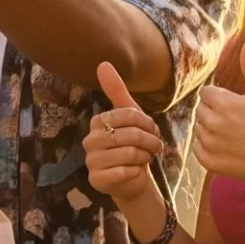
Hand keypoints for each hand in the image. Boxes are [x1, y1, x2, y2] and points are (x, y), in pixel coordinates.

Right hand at [84, 62, 165, 209]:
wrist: (131, 180)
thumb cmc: (132, 146)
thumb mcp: (131, 118)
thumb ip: (116, 91)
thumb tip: (103, 63)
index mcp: (97, 122)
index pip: (128, 115)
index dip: (147, 124)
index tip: (153, 132)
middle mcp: (90, 140)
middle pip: (131, 135)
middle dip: (150, 142)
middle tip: (154, 148)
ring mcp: (91, 161)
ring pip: (129, 153)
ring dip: (145, 157)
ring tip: (145, 159)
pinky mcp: (97, 180)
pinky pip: (124, 171)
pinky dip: (136, 171)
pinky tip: (135, 172)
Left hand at [189, 38, 244, 195]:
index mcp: (222, 103)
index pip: (206, 93)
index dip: (222, 99)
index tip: (238, 108)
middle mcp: (211, 122)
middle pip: (202, 110)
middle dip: (216, 113)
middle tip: (239, 123)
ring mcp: (208, 143)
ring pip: (199, 129)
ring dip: (212, 130)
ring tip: (236, 136)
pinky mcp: (206, 161)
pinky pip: (198, 148)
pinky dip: (210, 148)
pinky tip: (230, 149)